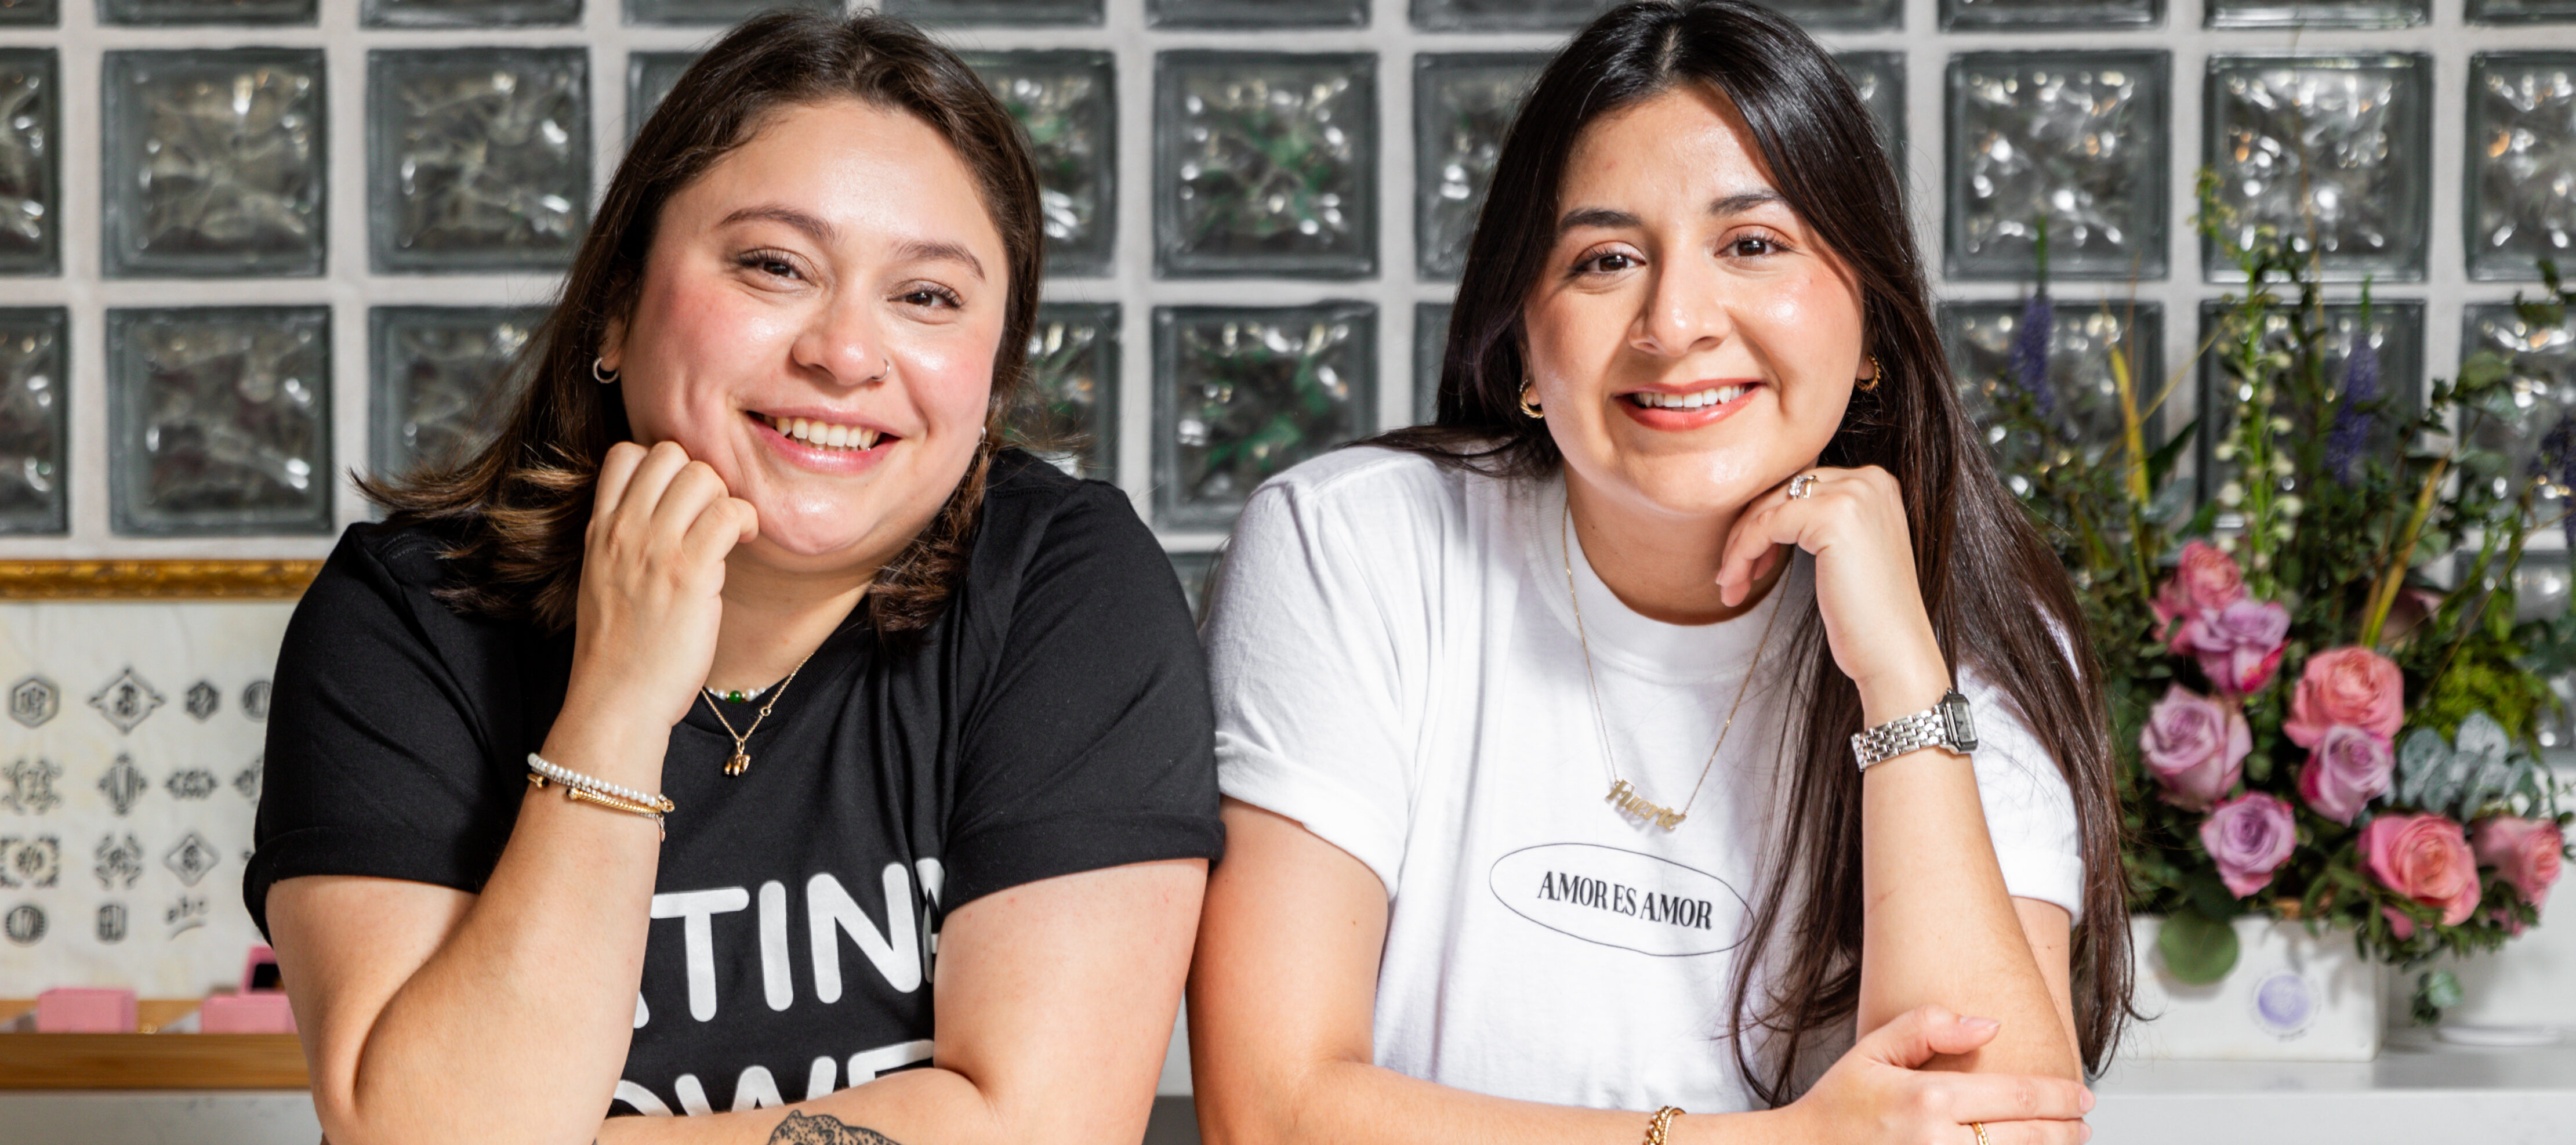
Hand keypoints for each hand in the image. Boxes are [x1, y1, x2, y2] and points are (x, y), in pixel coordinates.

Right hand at [556, 441, 758, 777]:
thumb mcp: (603, 581)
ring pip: (702, 475)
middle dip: (700, 476)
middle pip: (668, 453)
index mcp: (599, 530)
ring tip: (730, 532)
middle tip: (711, 516)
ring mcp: (654, 548)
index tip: (682, 500)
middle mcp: (623, 530)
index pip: (625, 453)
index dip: (663, 466)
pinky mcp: (689, 572)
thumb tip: (666, 515)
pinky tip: (745, 542)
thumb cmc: (619, 651)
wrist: (616, 700)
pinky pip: (729, 512)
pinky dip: (746, 520)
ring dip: (726, 497)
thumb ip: (625, 542)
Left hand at [1713, 465, 1946, 719]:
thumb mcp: (1847, 553)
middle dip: (1748, 532)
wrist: (1895, 653)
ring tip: (1731, 584)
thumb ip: (1820, 523)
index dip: (1766, 521)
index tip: (1749, 560)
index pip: (1800, 487)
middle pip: (1782, 492)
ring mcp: (1853, 494)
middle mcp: (1868, 480)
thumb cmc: (1869, 616)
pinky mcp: (1833, 517)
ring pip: (1768, 508)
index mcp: (1875, 484)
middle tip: (1732, 573)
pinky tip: (1736, 581)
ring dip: (1739, 547)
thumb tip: (1767, 515)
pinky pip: (1765, 526)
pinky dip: (1742, 553)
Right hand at [1772, 1005, 2092, 1144]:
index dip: (2060, 1097)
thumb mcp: (1873, 1050)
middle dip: (2066, 1131)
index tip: (2083, 1097)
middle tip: (2082, 1124)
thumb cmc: (1839, 1105)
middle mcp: (1938, 1143)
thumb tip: (1990, 1024)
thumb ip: (1928, 1026)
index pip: (2018, 1096)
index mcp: (1928, 1099)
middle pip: (2030, 1138)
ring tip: (2066, 1144)